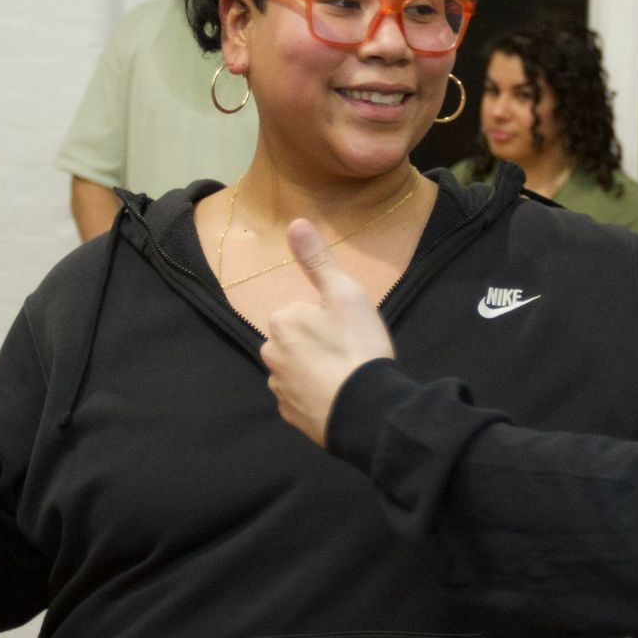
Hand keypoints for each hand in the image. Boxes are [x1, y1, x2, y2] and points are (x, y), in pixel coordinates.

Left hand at [261, 220, 395, 447]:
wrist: (367, 410)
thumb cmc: (357, 347)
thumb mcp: (345, 294)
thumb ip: (317, 260)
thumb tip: (295, 222)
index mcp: (281, 321)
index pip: (303, 311)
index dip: (328, 318)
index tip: (348, 330)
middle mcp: (270, 354)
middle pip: (297, 340)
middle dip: (318, 343)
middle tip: (349, 351)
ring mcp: (279, 388)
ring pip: (298, 368)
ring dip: (316, 370)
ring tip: (346, 375)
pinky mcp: (290, 415)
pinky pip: (301, 397)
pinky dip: (316, 396)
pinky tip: (338, 395)